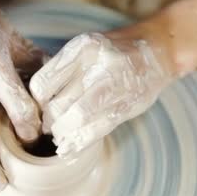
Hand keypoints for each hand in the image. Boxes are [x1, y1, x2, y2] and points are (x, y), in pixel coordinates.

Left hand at [30, 32, 175, 154]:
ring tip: (60, 137)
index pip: (44, 83)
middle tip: (49, 127)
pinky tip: (70, 147)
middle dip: (50, 122)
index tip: (41, 107)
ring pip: (76, 119)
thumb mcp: (87, 49)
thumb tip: (37, 103)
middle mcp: (99, 64)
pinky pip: (97, 129)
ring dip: (63, 134)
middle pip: (58, 104)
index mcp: (83, 47)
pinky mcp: (127, 106)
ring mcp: (115, 85)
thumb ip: (64, 70)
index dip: (38, 102)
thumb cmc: (114, 53)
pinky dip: (79, 142)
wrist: (158, 53)